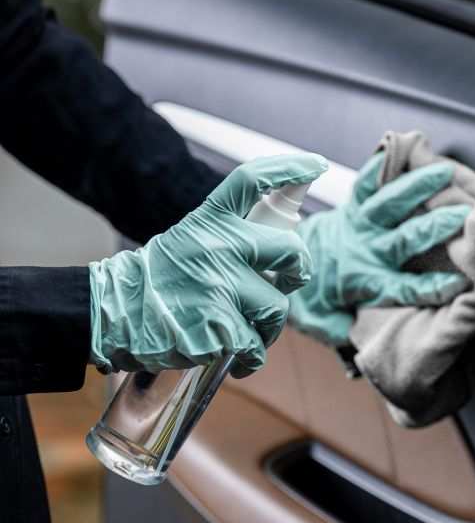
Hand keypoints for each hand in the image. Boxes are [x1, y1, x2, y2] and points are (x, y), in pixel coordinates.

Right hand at [89, 153, 328, 376]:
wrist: (111, 317)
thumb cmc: (157, 282)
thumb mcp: (188, 241)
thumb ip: (229, 239)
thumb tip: (280, 250)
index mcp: (208, 221)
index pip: (252, 180)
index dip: (289, 168)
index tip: (315, 164)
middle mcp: (218, 247)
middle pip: (292, 251)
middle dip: (299, 271)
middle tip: (289, 282)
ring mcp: (220, 287)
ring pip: (278, 308)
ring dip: (270, 327)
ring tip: (249, 334)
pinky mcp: (220, 328)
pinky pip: (256, 345)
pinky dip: (250, 357)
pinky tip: (235, 358)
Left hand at [289, 152, 469, 345]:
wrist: (274, 261)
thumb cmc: (306, 294)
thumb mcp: (324, 322)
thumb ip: (347, 329)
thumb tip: (366, 339)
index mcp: (364, 281)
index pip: (403, 288)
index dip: (430, 287)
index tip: (457, 283)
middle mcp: (364, 250)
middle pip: (403, 240)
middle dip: (433, 228)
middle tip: (462, 217)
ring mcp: (357, 224)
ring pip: (389, 204)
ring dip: (417, 187)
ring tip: (444, 171)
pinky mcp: (351, 205)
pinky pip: (365, 181)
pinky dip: (380, 163)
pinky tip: (398, 146)